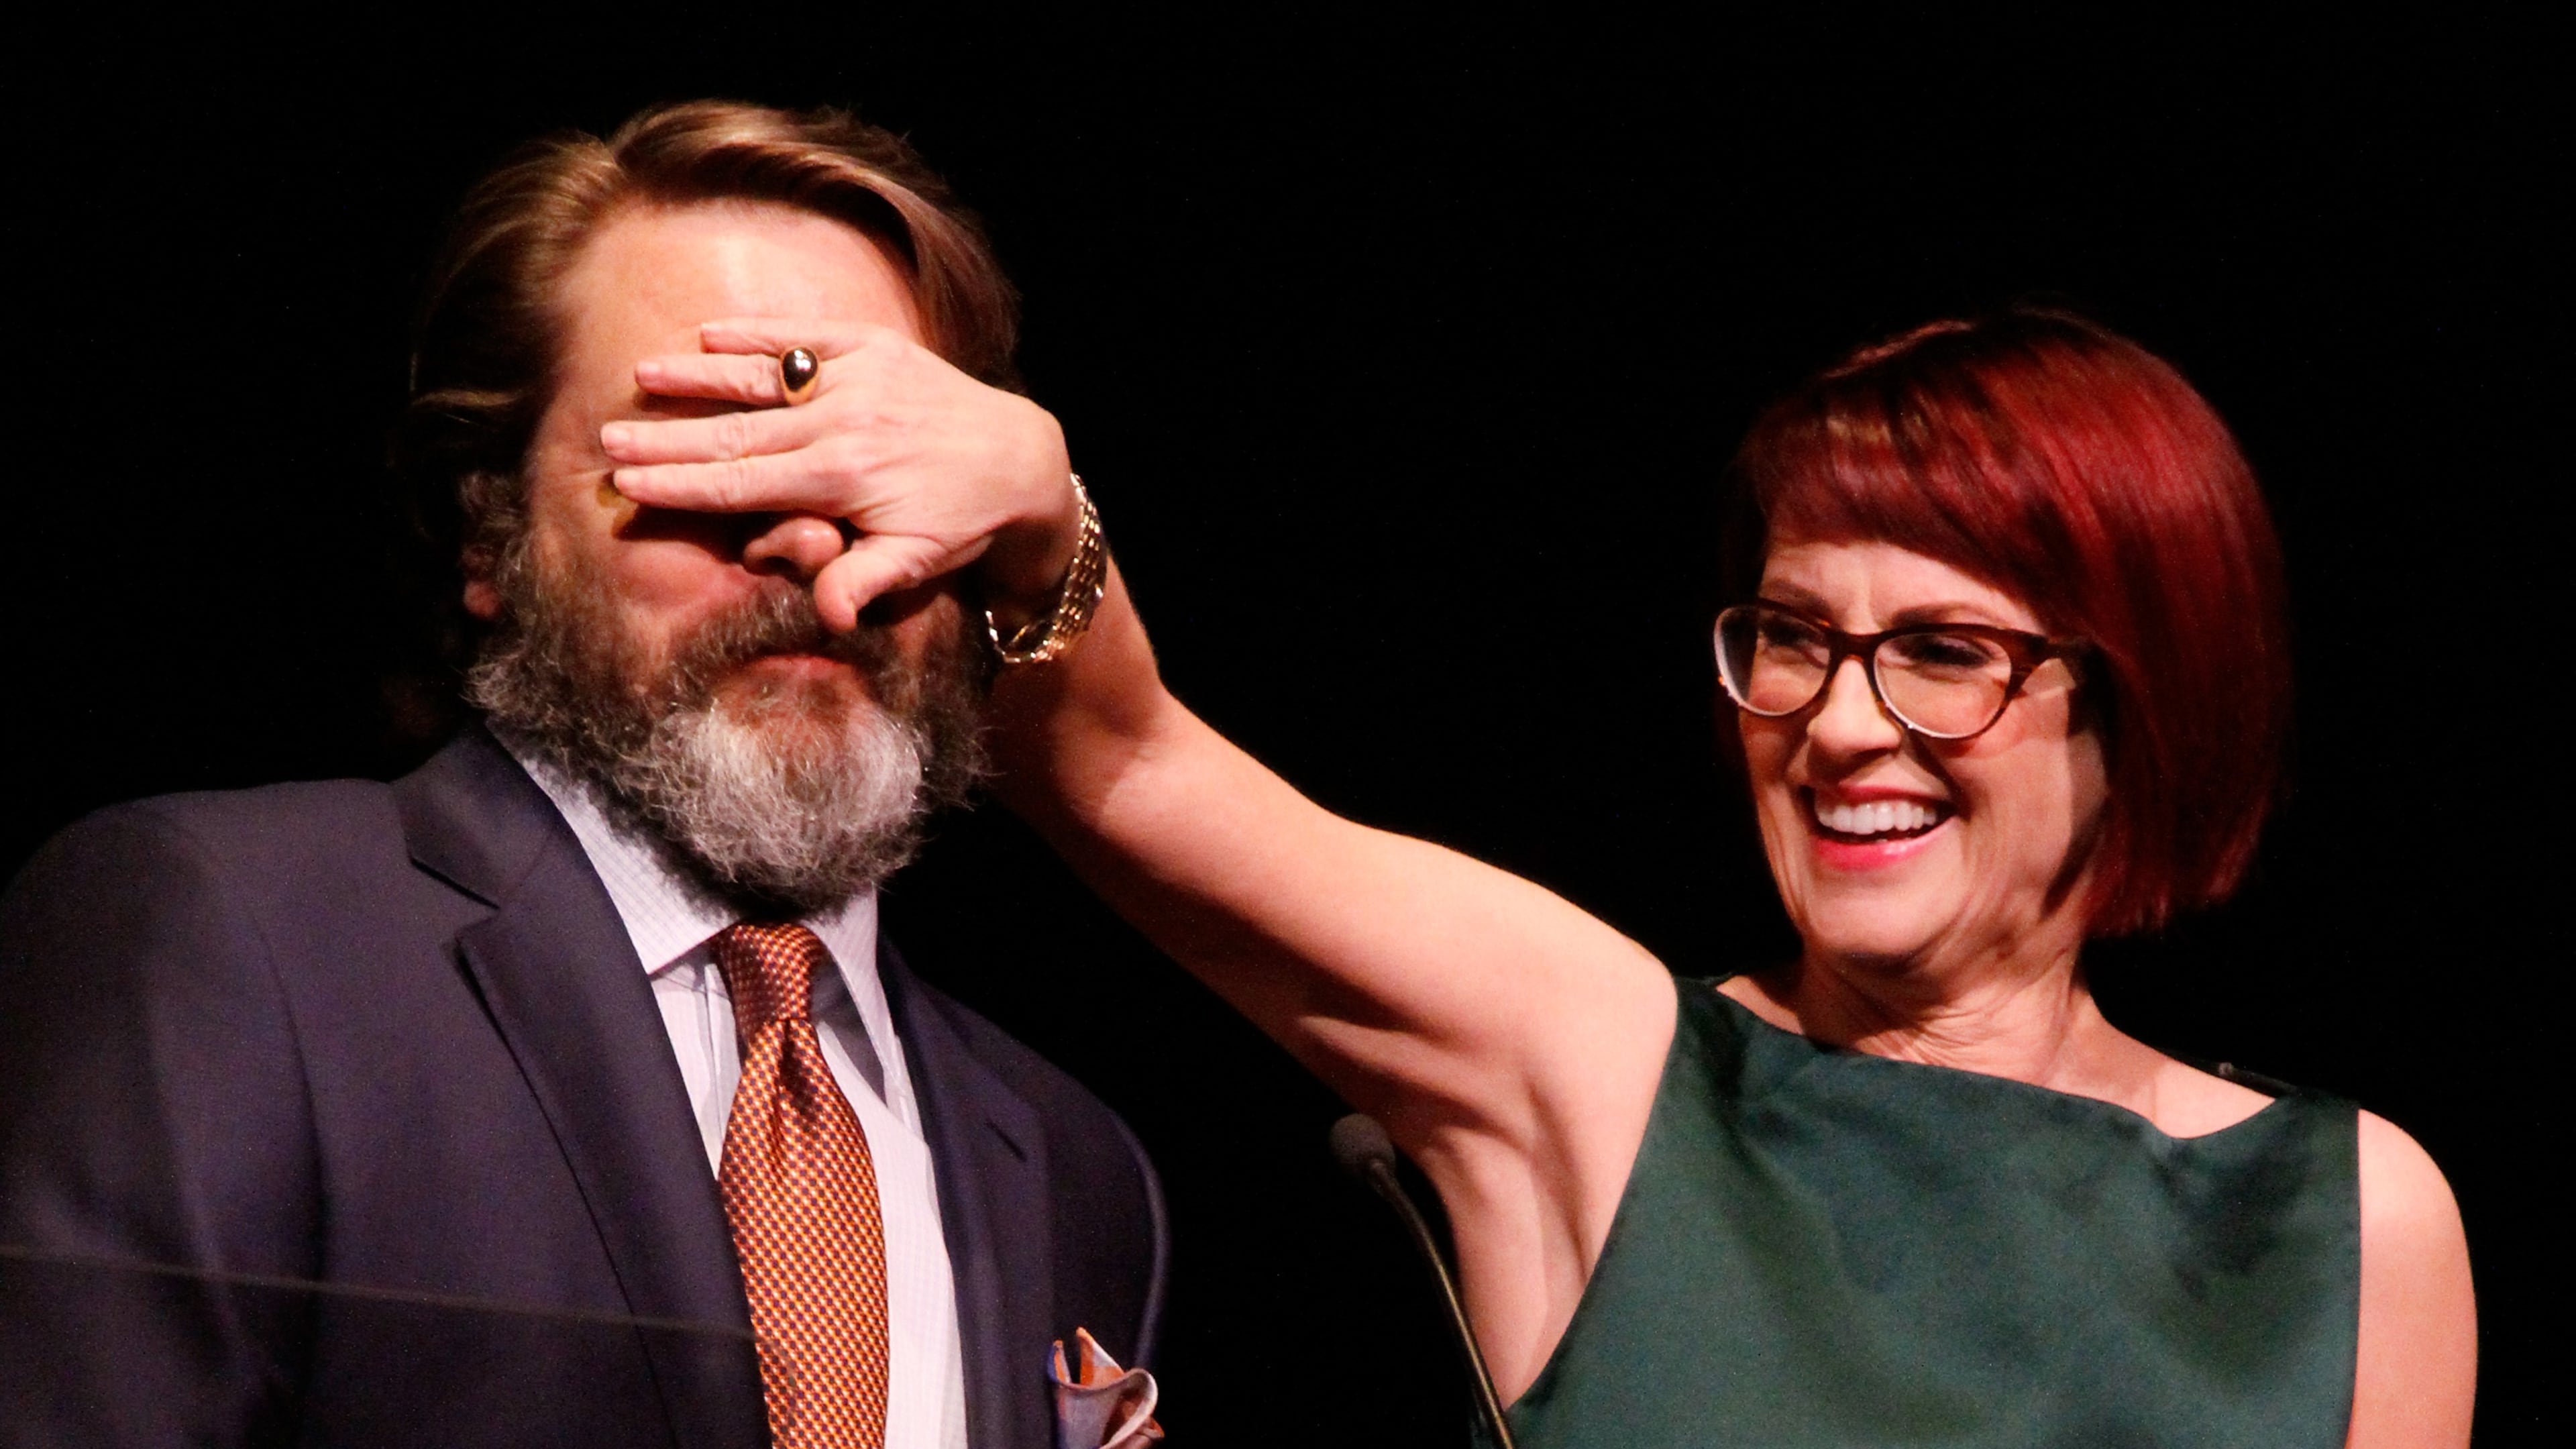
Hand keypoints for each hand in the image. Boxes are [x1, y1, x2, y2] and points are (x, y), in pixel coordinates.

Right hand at [601, 317, 1079, 630]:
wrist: (1019, 457)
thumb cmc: (960, 519)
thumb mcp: (917, 560)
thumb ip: (863, 581)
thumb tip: (827, 617)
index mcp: (842, 479)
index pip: (742, 485)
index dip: (681, 487)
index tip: (629, 485)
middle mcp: (843, 423)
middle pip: (736, 434)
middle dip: (668, 439)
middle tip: (608, 440)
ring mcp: (858, 379)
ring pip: (762, 379)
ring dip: (699, 377)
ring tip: (641, 376)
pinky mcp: (877, 347)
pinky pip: (807, 337)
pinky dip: (760, 334)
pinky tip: (712, 334)